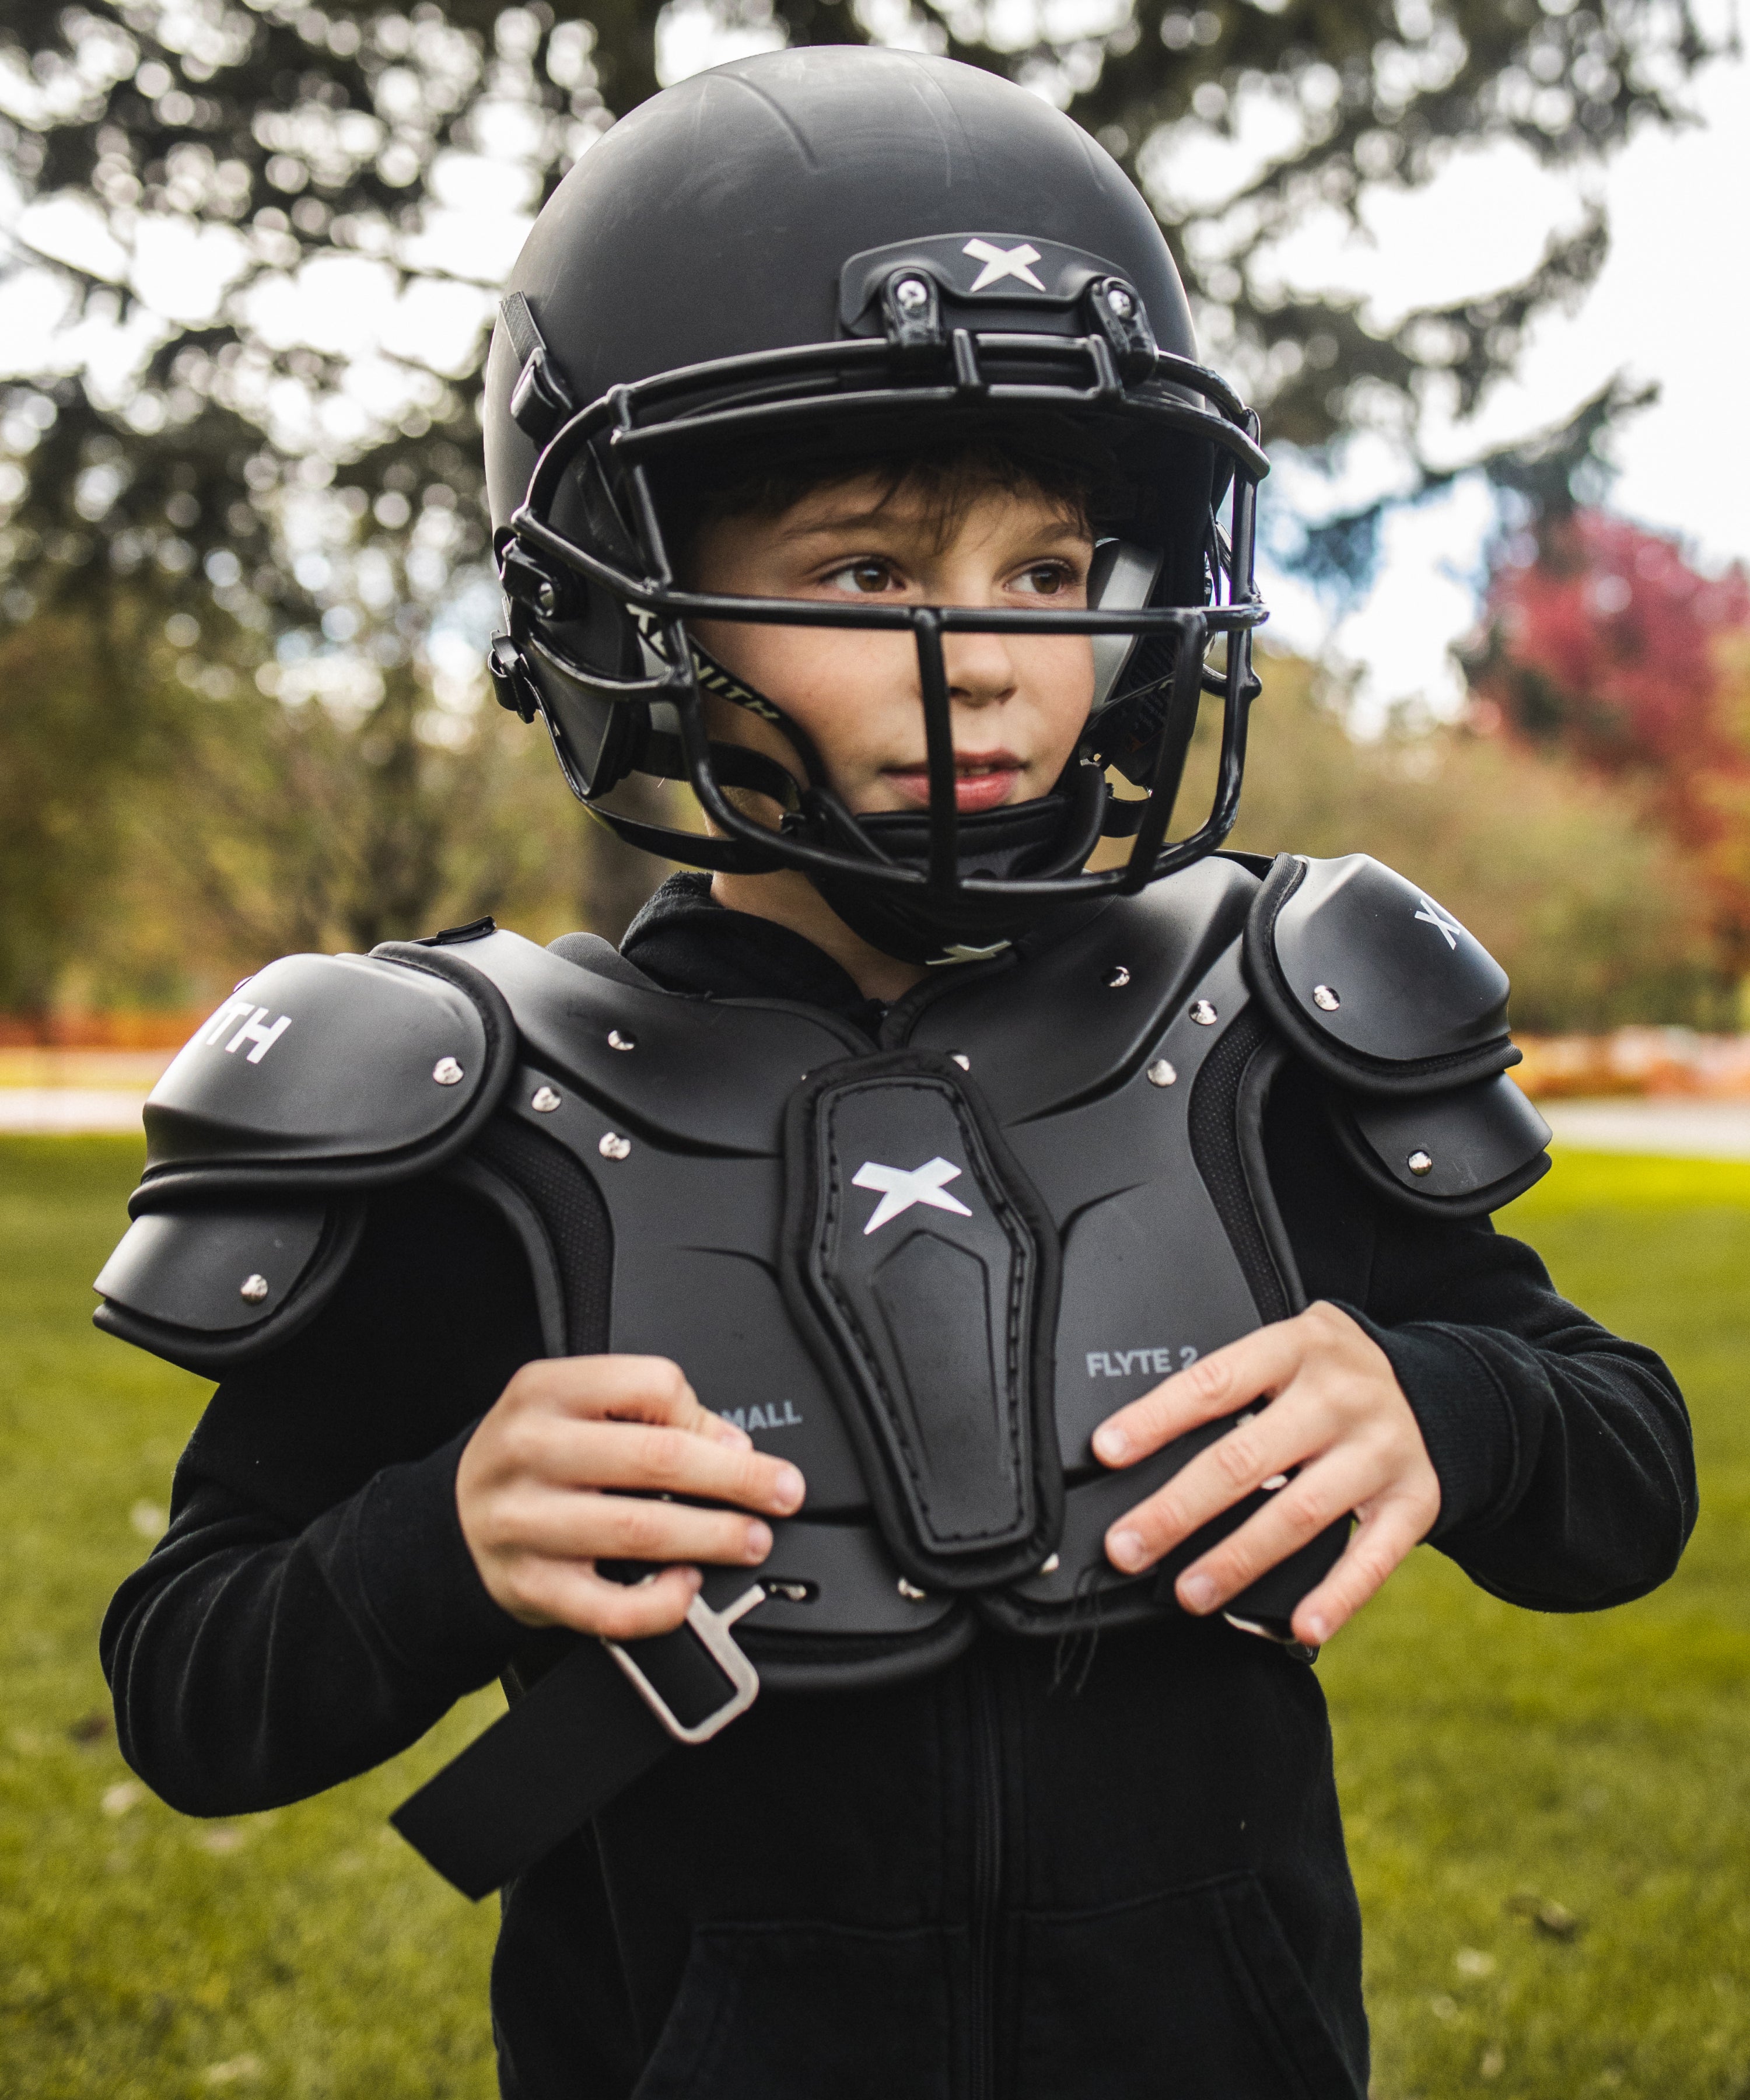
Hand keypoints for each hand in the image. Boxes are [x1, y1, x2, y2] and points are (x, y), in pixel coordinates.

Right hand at [457, 1355, 805, 1641]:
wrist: (451, 1522)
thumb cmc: (531, 1460)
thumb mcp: (572, 1410)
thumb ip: (647, 1415)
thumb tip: (731, 1448)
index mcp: (545, 1391)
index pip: (648, 1385)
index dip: (703, 1415)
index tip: (738, 1444)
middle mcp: (530, 1451)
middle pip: (656, 1458)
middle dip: (736, 1480)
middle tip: (782, 1492)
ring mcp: (525, 1522)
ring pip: (639, 1530)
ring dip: (712, 1536)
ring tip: (751, 1539)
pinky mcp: (530, 1586)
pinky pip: (609, 1605)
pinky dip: (660, 1602)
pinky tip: (686, 1587)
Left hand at [1093, 1301, 1439, 1646]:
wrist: (1445, 1387)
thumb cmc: (1334, 1374)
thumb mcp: (1288, 1349)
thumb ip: (1231, 1384)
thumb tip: (1143, 1442)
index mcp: (1296, 1347)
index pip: (1214, 1382)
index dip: (1157, 1418)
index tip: (1107, 1451)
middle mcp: (1339, 1397)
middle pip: (1245, 1458)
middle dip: (1177, 1509)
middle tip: (1127, 1547)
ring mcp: (1380, 1450)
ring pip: (1299, 1512)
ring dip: (1238, 1559)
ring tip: (1190, 1593)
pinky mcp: (1415, 1500)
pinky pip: (1373, 1556)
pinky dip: (1336, 1595)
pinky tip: (1300, 1624)